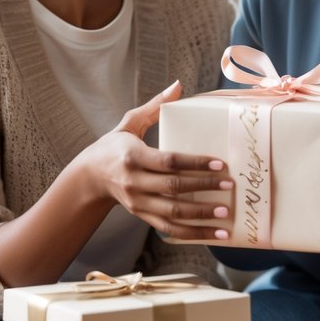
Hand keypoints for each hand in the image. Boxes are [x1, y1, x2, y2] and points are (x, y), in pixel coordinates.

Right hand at [78, 81, 233, 240]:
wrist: (90, 176)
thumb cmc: (114, 145)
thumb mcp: (130, 123)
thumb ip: (154, 106)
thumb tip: (178, 85)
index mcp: (132, 157)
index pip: (168, 162)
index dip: (195, 163)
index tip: (219, 164)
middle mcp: (134, 182)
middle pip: (173, 188)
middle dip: (203, 188)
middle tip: (230, 186)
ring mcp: (138, 203)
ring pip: (173, 214)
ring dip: (201, 216)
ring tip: (226, 215)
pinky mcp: (142, 216)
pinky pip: (170, 229)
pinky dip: (193, 234)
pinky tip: (215, 235)